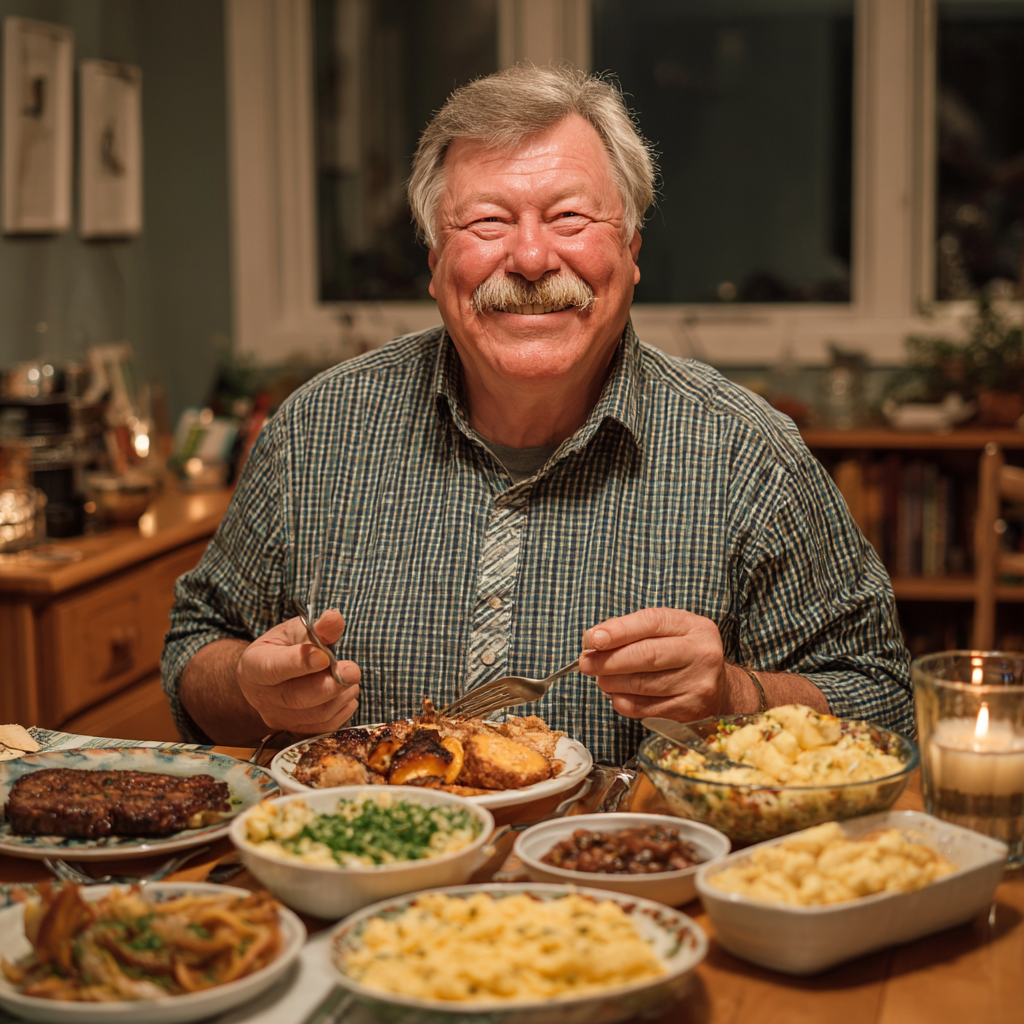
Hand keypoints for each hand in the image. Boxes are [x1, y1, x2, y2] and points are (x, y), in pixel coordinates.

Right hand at [236, 609, 360, 733]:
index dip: (300, 663)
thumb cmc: (284, 648)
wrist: (271, 677)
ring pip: (315, 714)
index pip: (274, 668)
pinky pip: (325, 727)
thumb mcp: (295, 631)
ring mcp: (279, 719)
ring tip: (350, 676)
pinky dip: (343, 709)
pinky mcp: (297, 731)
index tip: (324, 656)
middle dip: (329, 685)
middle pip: (297, 697)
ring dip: (341, 695)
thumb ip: (317, 628)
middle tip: (353, 671)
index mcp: (253, 666)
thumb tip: (334, 618)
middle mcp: (262, 698)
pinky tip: (347, 693)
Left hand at [579, 607, 730, 721]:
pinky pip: (645, 708)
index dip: (619, 630)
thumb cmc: (684, 656)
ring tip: (600, 678)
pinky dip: (623, 702)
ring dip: (612, 682)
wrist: (721, 691)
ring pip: (643, 683)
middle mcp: (702, 654)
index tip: (593, 638)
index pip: (652, 623)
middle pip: (647, 655)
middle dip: (609, 659)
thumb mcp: (669, 632)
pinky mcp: (689, 712)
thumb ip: (634, 630)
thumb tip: (594, 639)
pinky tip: (617, 695)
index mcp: (695, 627)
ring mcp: (698, 685)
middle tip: (586, 662)